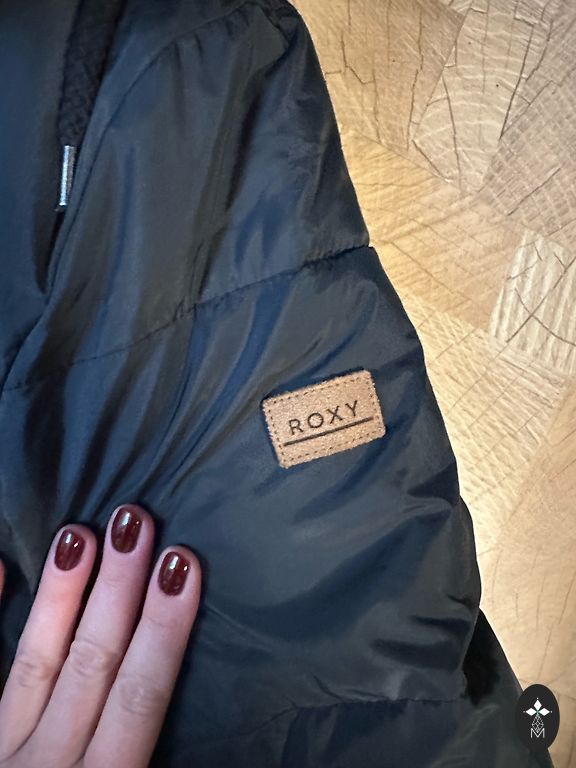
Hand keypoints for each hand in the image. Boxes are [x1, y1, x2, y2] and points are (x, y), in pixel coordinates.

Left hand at [0, 504, 200, 767]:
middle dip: (116, 590)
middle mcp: (44, 763)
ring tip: (79, 533)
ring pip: (32, 661)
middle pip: (90, 663)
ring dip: (59, 596)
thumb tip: (211, 744)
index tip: (183, 565)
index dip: (163, 628)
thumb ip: (147, 755)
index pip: (139, 695)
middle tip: (135, 519)